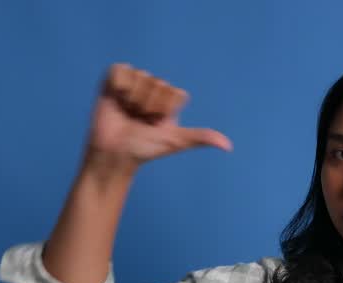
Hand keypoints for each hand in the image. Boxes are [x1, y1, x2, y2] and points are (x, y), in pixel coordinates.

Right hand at [84, 62, 232, 171]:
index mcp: (170, 101)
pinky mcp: (114, 79)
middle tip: (139, 120)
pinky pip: (120, 69)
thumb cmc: (144, 149)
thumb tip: (229, 147)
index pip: (175, 92)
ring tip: (127, 112)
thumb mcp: (175, 141)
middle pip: (158, 83)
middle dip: (147, 105)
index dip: (165, 108)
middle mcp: (154, 89)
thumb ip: (201, 138)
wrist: (113, 153)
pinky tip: (115, 99)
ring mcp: (135, 83)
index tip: (157, 124)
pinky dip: (117, 85)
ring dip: (132, 98)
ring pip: (140, 75)